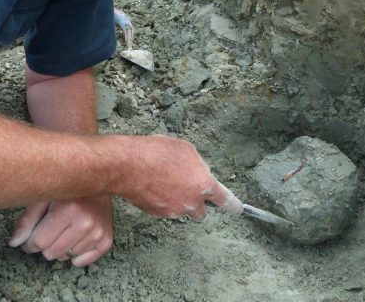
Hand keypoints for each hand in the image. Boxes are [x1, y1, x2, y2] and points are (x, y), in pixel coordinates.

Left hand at [8, 195, 113, 266]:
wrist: (100, 181)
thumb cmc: (68, 189)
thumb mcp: (44, 197)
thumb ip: (27, 220)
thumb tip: (14, 243)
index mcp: (68, 209)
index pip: (38, 242)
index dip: (30, 241)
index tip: (32, 234)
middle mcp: (86, 222)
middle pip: (51, 253)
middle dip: (45, 244)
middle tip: (50, 228)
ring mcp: (97, 233)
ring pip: (65, 258)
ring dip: (61, 247)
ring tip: (66, 228)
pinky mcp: (106, 240)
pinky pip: (82, 262)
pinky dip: (75, 255)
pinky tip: (76, 238)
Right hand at [116, 134, 242, 218]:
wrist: (127, 165)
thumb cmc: (156, 152)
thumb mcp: (185, 149)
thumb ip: (198, 164)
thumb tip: (200, 172)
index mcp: (203, 184)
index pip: (225, 200)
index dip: (233, 205)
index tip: (238, 210)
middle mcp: (192, 202)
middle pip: (202, 211)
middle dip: (197, 202)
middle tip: (187, 187)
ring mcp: (175, 211)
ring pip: (182, 210)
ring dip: (178, 200)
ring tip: (164, 180)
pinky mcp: (159, 214)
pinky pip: (167, 210)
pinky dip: (163, 201)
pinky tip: (154, 185)